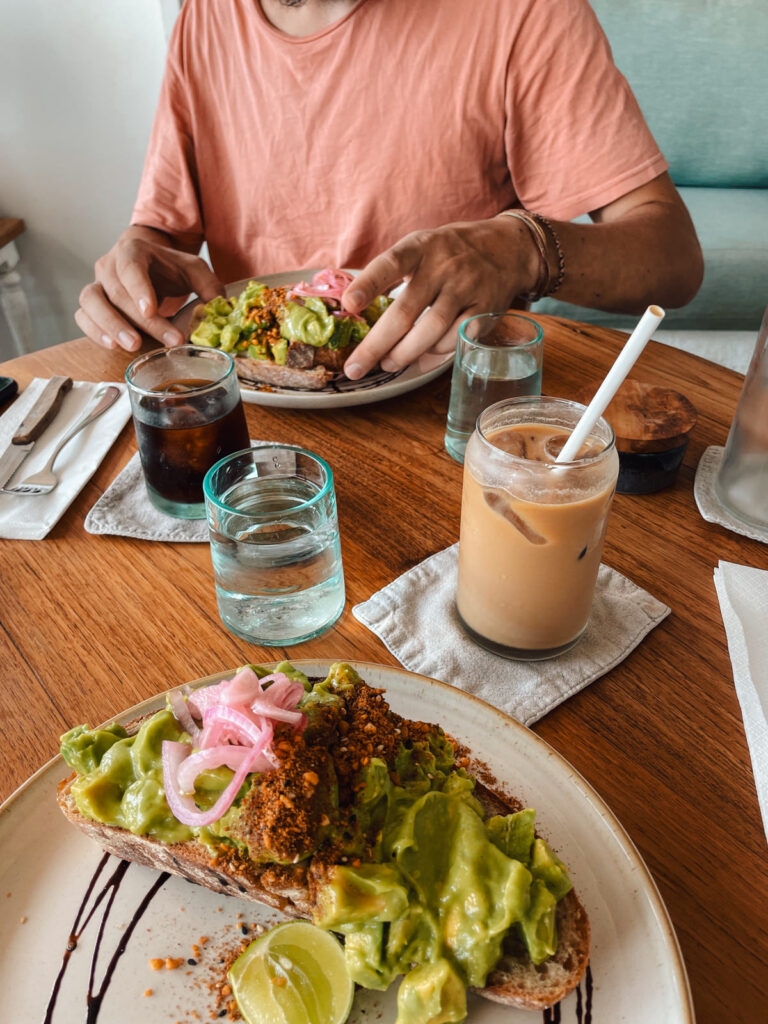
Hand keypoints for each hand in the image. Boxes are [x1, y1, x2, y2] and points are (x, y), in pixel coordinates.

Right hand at [75, 226, 222, 350]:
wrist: (149, 265)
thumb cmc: (170, 269)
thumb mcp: (194, 271)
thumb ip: (209, 287)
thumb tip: (221, 309)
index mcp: (133, 251)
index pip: (131, 267)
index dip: (139, 289)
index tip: (151, 311)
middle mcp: (109, 265)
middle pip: (117, 292)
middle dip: (142, 321)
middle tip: (165, 340)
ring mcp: (96, 285)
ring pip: (91, 302)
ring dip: (109, 326)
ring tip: (132, 345)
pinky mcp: (90, 305)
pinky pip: (83, 317)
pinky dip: (94, 331)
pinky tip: (112, 345)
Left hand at [341, 217, 539, 378]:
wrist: (507, 247)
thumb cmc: (451, 252)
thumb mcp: (421, 247)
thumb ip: (392, 273)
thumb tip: (353, 306)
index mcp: (420, 247)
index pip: (390, 264)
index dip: (368, 285)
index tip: (349, 304)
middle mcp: (443, 266)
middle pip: (406, 311)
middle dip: (376, 344)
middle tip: (356, 366)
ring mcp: (466, 288)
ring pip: (432, 329)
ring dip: (405, 353)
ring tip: (387, 364)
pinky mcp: (485, 308)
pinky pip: (457, 338)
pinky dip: (437, 351)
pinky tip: (424, 355)